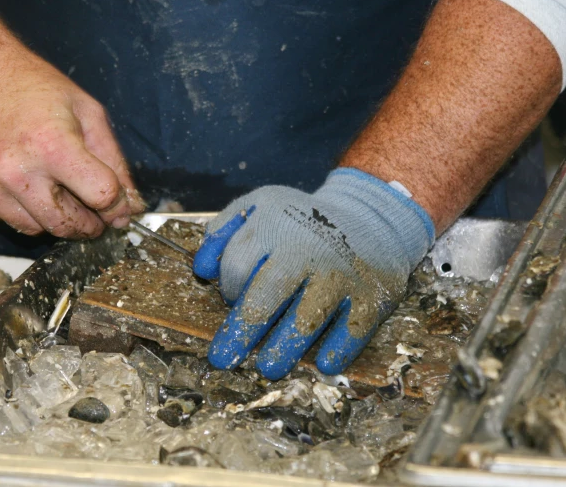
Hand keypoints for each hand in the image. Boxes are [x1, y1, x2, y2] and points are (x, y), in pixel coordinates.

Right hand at [0, 49, 144, 238]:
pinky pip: (11, 220)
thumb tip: (129, 204)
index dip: (116, 204)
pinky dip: (26, 210)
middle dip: (89, 223)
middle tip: (93, 210)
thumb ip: (113, 159)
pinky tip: (25, 180)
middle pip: (69, 225)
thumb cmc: (27, 84)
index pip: (101, 197)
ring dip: (57, 218)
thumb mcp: (85, 110)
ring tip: (56, 186)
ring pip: (39, 229)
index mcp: (53, 145)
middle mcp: (18, 171)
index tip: (116, 205)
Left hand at [193, 168, 434, 378]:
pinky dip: (340, 347)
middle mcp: (305, 250)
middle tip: (223, 358)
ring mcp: (339, 275)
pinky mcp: (371, 296)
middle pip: (266, 294)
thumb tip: (201, 270)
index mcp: (273, 227)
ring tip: (267, 367)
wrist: (371, 217)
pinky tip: (324, 363)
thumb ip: (223, 230)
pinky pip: (353, 327)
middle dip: (242, 329)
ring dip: (285, 345)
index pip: (237, 266)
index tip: (231, 302)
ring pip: (307, 317)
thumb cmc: (301, 220)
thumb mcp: (259, 206)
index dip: (229, 289)